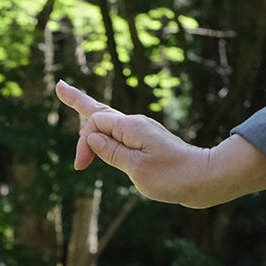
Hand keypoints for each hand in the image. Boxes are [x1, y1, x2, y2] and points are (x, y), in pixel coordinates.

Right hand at [56, 80, 265, 208]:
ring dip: (90, 112)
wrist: (205, 179)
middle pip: (100, 111)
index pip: (95, 125)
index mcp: (132, 128)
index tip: (80, 168)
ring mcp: (143, 133)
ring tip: (74, 98)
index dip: (82, 144)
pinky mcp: (148, 144)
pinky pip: (119, 132)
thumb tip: (93, 139)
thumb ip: (112, 152)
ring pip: (110, 120)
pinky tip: (103, 127)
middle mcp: (136, 125)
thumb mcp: (137, 169)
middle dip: (78, 101)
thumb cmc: (173, 177)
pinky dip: (105, 128)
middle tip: (59, 87)